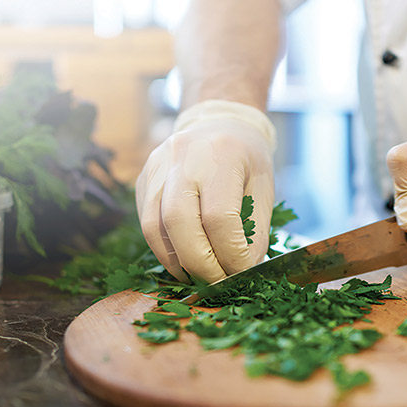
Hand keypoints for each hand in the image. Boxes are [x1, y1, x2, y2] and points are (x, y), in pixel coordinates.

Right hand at [136, 100, 275, 282]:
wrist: (219, 123)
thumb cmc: (246, 159)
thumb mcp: (263, 188)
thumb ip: (255, 230)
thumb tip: (242, 270)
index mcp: (221, 154)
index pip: (218, 216)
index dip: (229, 253)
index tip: (241, 271)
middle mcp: (183, 157)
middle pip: (179, 222)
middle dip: (200, 263)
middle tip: (217, 283)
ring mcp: (157, 168)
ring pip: (154, 227)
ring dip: (177, 262)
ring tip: (199, 277)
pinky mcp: (143, 181)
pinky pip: (147, 223)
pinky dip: (165, 250)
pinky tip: (184, 260)